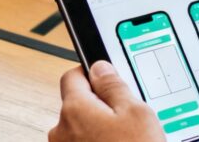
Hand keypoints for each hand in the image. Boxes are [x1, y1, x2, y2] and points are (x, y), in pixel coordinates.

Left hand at [49, 61, 164, 141]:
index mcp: (75, 109)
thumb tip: (100, 67)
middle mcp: (61, 131)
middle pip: (76, 105)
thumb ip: (114, 85)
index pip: (72, 76)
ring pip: (79, 130)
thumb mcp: (137, 113)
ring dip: (97, 131)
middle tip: (125, 118)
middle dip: (98, 107)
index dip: (91, 75)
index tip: (105, 79)